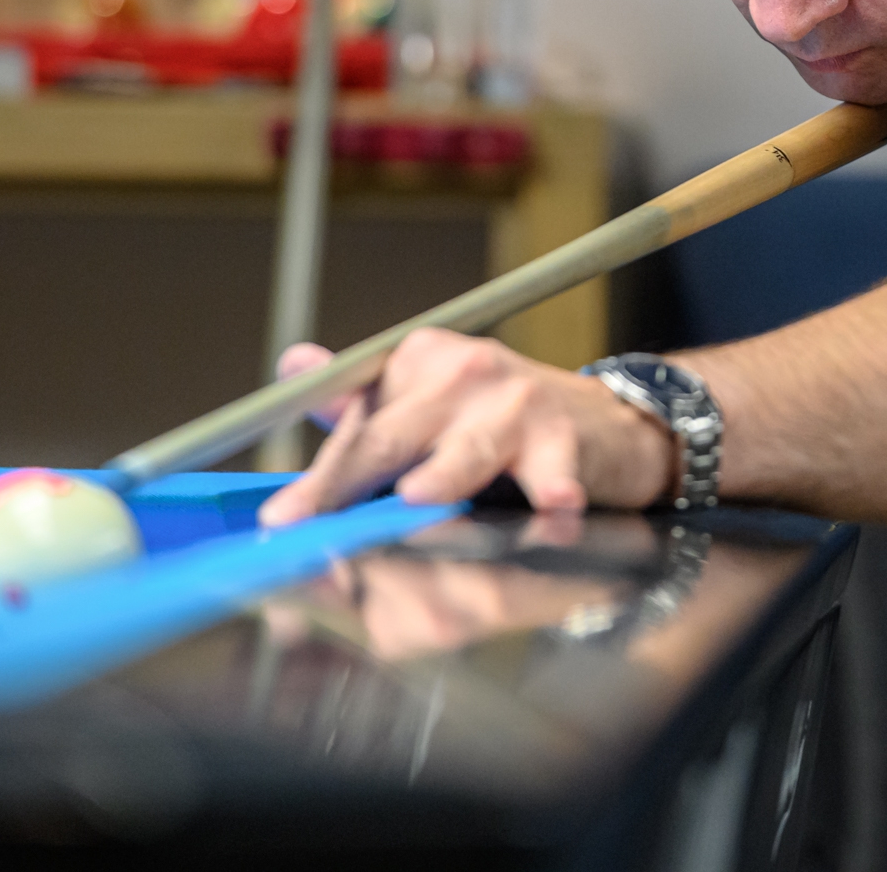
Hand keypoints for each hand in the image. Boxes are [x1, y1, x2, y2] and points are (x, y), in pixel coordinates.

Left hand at [256, 329, 679, 526]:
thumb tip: (292, 366)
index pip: (355, 421)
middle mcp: (459, 372)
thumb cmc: (501, 425)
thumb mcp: (427, 403)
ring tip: (417, 499)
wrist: (606, 423)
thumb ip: (361, 403)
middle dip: (345, 484)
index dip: (318, 475)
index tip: (281, 521)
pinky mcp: (563, 434)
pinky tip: (556, 508)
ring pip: (464, 451)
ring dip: (443, 476)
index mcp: (416, 361)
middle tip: (309, 526)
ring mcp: (513, 402)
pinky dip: (552, 489)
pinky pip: (552, 470)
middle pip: (391, 434)